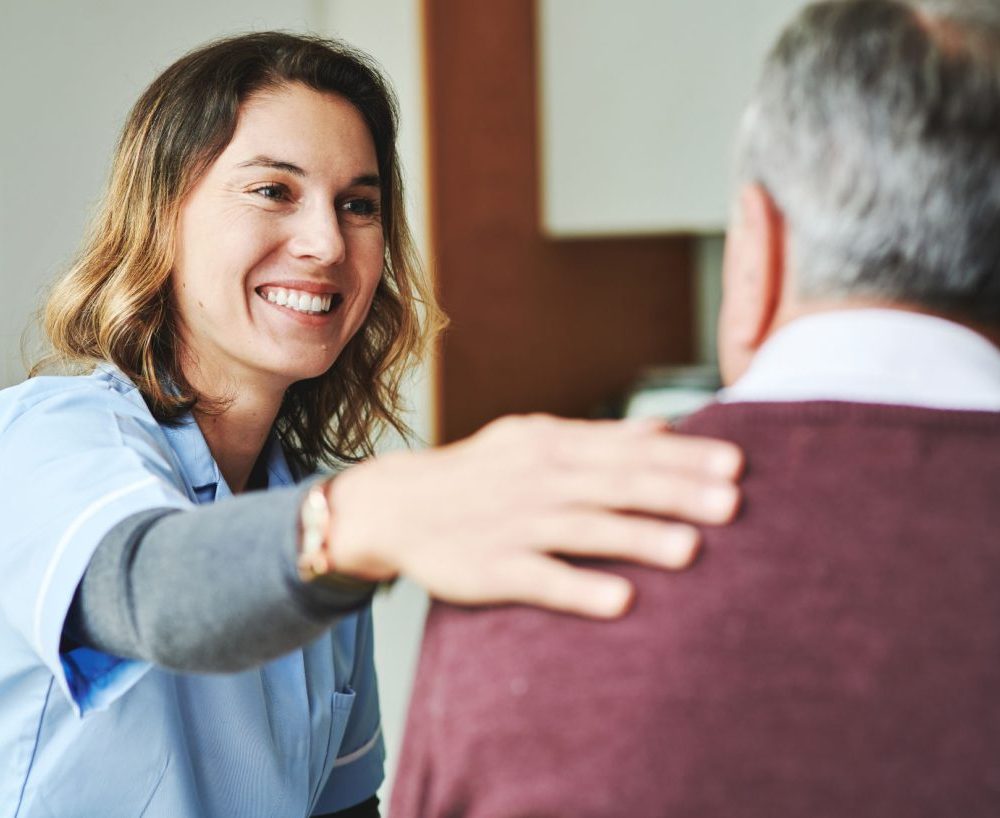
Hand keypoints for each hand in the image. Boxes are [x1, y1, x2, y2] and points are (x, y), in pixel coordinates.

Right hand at [325, 414, 742, 618]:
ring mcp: (514, 523)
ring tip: (691, 549)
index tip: (735, 465)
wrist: (398, 504)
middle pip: (615, 484)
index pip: (627, 449)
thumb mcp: (534, 439)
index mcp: (551, 444)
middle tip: (733, 503)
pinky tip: (621, 600)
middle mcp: (537, 479)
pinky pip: (539, 578)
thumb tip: (665, 427)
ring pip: (584, 528)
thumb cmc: (480, 473)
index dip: (683, 457)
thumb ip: (600, 436)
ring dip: (637, 537)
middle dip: (675, 492)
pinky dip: (579, 587)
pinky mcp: (491, 567)